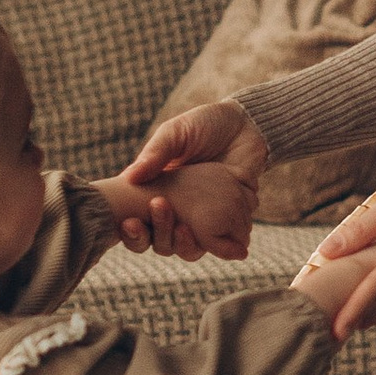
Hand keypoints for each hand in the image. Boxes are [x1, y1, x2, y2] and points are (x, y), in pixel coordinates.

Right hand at [114, 102, 265, 261]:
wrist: (246, 125)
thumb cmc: (204, 125)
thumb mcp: (175, 133)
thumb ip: (155, 153)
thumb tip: (129, 178)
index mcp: (155, 193)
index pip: (136, 224)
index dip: (131, 232)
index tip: (129, 222)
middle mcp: (177, 212)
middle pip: (160, 243)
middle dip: (157, 234)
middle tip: (160, 206)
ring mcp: (203, 219)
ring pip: (188, 249)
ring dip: (184, 244)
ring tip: (184, 227)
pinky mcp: (228, 220)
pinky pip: (221, 244)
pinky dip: (219, 245)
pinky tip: (215, 234)